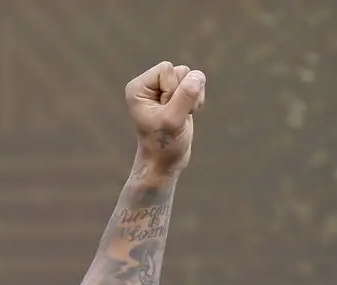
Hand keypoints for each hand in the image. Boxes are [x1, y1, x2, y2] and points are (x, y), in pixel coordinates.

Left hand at [128, 61, 205, 176]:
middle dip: (184, 94)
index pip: (167, 69)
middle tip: (174, 116)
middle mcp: (148, 85)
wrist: (164, 163)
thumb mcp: (173, 120)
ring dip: (193, 98)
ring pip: (190, 77)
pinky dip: (197, 100)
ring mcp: (163, 90)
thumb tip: (198, 76)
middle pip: (180, 71)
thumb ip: (185, 96)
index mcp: (138, 87)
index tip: (165, 113)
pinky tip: (187, 115)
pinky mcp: (176, 96)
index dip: (173, 91)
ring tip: (181, 116)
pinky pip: (196, 85)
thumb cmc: (163, 145)